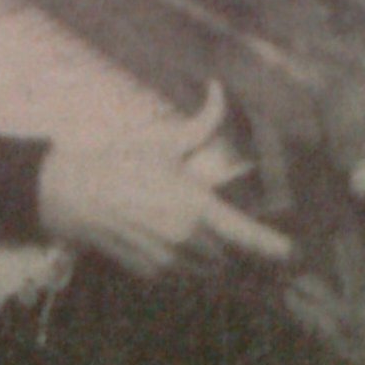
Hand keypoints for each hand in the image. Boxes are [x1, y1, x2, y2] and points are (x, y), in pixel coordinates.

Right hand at [37, 83, 293, 277]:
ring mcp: (167, 262)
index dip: (272, 246)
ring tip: (192, 230)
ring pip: (208, 270)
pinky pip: (183, 276)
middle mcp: (185, 239)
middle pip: (228, 255)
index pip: (245, 234)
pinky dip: (185, 262)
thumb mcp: (165, 142)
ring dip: (211, 256)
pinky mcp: (150, 274)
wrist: (72, 194)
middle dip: (231, 243)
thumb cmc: (121, 162)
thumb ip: (202, 122)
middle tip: (222, 224)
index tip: (293, 252)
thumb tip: (219, 88)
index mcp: (194, 206)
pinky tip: (165, 235)